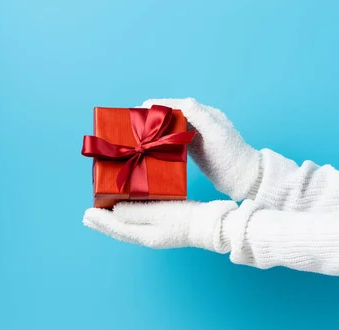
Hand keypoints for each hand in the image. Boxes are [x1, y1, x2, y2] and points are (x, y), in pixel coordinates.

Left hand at [83, 200, 237, 251]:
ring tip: (99, 217)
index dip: (101, 221)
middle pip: (118, 231)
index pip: (116, 228)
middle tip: (87, 218)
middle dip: (102, 224)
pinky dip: (124, 221)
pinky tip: (124, 215)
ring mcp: (155, 235)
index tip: (86, 213)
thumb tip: (114, 211)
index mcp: (144, 235)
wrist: (210, 225)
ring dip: (111, 223)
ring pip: (126, 229)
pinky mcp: (162, 229)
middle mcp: (146, 238)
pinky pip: (136, 226)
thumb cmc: (186, 217)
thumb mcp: (158, 212)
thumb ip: (135, 212)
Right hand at [139, 98, 260, 200]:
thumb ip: (200, 116)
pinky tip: (152, 144)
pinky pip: (175, 141)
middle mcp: (201, 123)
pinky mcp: (194, 149)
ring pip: (173, 127)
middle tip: (137, 120)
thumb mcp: (216, 134)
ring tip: (140, 131)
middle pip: (174, 115)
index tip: (142, 106)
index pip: (180, 105)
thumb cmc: (232, 156)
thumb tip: (183, 101)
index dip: (161, 104)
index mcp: (207, 115)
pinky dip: (163, 140)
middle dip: (156, 116)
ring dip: (158, 128)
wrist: (243, 179)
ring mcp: (197, 136)